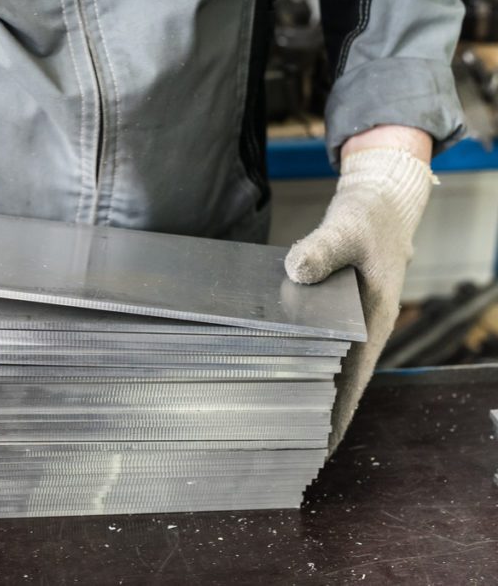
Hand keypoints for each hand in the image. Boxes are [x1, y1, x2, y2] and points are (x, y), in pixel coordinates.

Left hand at [285, 126, 434, 451]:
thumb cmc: (369, 219)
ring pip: (326, 364)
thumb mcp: (346, 229)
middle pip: (337, 380)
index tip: (320, 448)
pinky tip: (272, 367)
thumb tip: (297, 270)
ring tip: (272, 419)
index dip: (337, 415)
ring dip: (304, 388)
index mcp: (374, 321)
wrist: (381, 203)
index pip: (354, 380)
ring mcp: (349, 322)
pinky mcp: (333, 311)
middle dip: (314, 413)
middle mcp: (362, 329)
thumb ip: (323, 248)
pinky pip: (315, 343)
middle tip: (282, 445)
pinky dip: (298, 358)